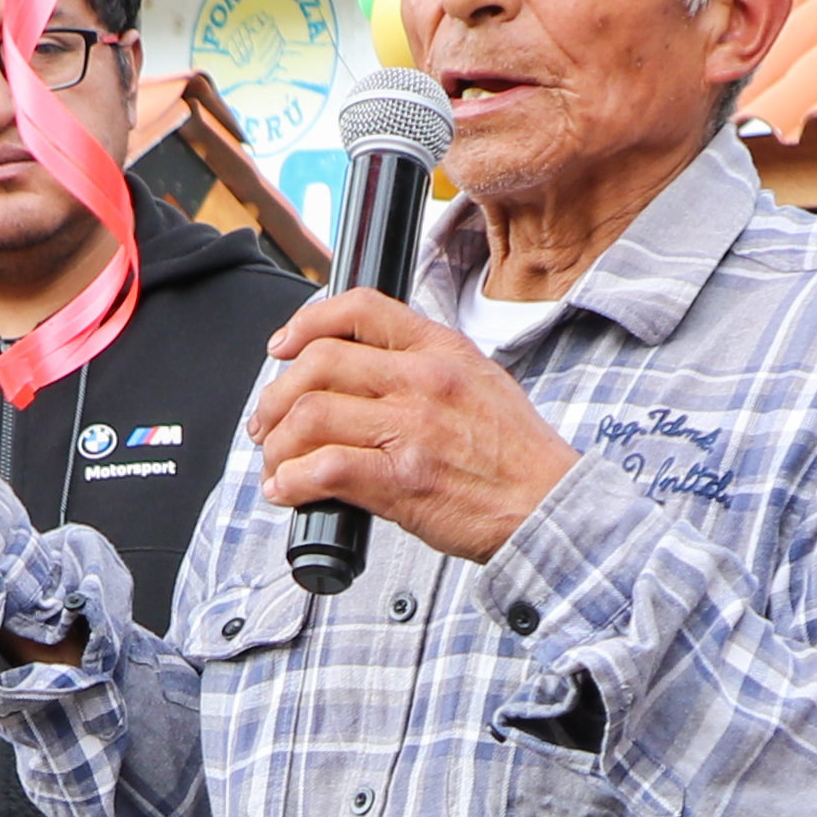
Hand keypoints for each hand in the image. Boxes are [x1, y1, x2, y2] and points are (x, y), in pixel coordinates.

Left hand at [247, 289, 576, 565]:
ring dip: (279, 443)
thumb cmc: (517, 457)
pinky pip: (325, 469)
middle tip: (268, 423)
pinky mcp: (402, 481)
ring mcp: (411, 430)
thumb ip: (425, 368)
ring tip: (277, 463)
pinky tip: (289, 492)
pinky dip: (292, 482)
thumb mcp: (481, 382)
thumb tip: (366, 373)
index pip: (360, 309)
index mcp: (441, 351)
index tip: (283, 347)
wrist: (548, 507)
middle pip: (319, 364)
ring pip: (311, 416)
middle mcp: (422, 382)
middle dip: (277, 396)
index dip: (307, 322)